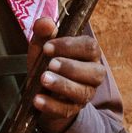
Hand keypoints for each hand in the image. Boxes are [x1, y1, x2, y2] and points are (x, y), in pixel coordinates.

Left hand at [27, 16, 105, 132]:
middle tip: (50, 64)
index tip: (48, 47)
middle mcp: (93, 75)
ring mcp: (84, 94)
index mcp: (89, 54)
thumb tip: (45, 23)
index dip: (70, 46)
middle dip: (71, 67)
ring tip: (43, 79)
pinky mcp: (72, 110)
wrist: (41, 90)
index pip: (90, 47)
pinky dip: (50, 105)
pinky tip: (37, 99)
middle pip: (94, 72)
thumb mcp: (43, 45)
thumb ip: (44, 32)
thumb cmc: (46, 62)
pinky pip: (65, 109)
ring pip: (82, 92)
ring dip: (62, 85)